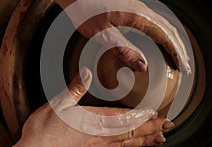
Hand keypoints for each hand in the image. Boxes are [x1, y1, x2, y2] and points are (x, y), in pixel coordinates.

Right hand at [13, 67, 173, 146]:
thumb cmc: (45, 131)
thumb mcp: (57, 105)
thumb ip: (74, 89)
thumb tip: (86, 72)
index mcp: (94, 121)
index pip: (125, 119)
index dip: (143, 117)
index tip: (157, 115)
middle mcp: (100, 135)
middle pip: (131, 132)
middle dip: (150, 129)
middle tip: (167, 127)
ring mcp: (97, 145)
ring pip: (127, 143)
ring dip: (145, 140)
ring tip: (159, 139)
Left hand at [66, 0, 190, 72]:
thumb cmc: (86, 12)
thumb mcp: (103, 35)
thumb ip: (124, 51)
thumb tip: (144, 67)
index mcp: (138, 16)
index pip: (165, 36)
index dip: (176, 53)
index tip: (183, 67)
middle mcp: (142, 11)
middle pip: (169, 30)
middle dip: (179, 49)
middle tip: (186, 66)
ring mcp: (138, 9)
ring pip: (163, 25)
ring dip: (173, 41)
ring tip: (178, 56)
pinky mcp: (132, 10)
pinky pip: (154, 23)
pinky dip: (163, 35)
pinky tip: (161, 41)